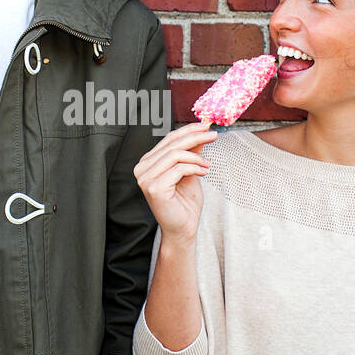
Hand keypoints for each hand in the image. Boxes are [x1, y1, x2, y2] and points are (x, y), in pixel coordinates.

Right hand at [133, 120, 216, 244]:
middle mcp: (142, 169)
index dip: (188, 130)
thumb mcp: (190, 171)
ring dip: (196, 158)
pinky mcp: (154, 188)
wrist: (184, 229)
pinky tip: (203, 173)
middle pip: (172, 144)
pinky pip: (179, 169)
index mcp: (147, 163)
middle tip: (213, 135)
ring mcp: (145, 179)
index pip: (168, 139)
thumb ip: (192, 152)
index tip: (206, 126)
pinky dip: (195, 168)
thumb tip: (201, 132)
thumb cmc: (185, 203)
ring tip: (207, 166)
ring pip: (175, 155)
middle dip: (195, 137)